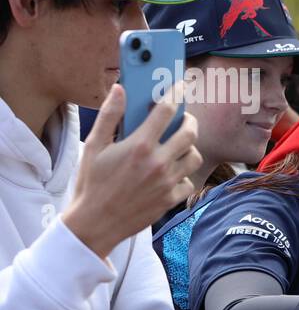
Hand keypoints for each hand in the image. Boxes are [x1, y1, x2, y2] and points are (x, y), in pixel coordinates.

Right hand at [62, 84, 201, 258]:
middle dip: (190, 121)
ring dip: (189, 148)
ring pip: (194, 157)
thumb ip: (109, 116)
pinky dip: (184, 175)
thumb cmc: (92, 183)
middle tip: (185, 119)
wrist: (95, 222)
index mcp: (139, 146)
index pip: (166, 112)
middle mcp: (158, 162)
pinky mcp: (171, 199)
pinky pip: (189, 181)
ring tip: (179, 146)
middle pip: (190, 133)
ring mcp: (167, 182)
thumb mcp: (94, 147)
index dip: (176, 95)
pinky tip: (172, 173)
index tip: (180, 87)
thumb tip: (119, 90)